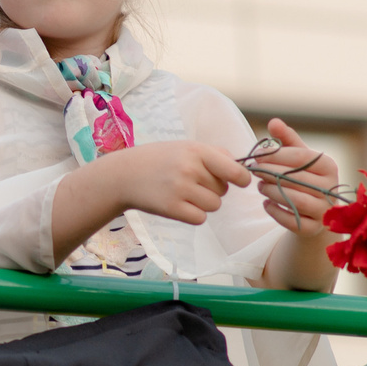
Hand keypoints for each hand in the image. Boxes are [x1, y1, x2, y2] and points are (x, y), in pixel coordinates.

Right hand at [101, 140, 252, 225]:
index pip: (235, 170)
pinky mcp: (172, 208)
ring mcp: (180, 189)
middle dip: (213, 189)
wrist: (124, 174)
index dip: (242, 179)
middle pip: (223, 190)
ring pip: (214, 205)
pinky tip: (179, 205)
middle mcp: (190, 169)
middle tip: (191, 182)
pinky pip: (200, 218)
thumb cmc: (159, 159)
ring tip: (185, 193)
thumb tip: (241, 169)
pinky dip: (194, 215)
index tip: (241, 181)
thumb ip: (214, 154)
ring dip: (204, 203)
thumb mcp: (185, 147)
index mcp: (197, 151)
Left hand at [251, 119, 341, 234]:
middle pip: (296, 178)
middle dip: (270, 173)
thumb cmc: (305, 178)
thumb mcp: (298, 158)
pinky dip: (275, 211)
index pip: (301, 157)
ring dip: (271, 191)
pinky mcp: (313, 229)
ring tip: (260, 186)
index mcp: (329, 166)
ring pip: (294, 199)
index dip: (276, 154)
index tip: (257, 154)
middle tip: (254, 171)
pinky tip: (266, 203)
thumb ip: (286, 140)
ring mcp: (324, 210)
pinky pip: (291, 220)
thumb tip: (273, 122)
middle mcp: (331, 188)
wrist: (316, 213)